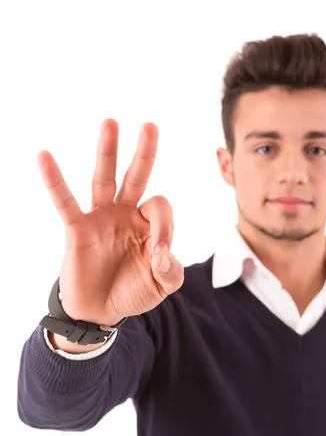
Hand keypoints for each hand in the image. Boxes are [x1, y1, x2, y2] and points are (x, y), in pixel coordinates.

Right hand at [37, 120, 183, 325]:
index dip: (164, 228)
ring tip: (110, 123)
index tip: (159, 258)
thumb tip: (162, 256)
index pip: (160, 208)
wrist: (99, 312)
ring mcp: (101, 219)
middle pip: (136, 177)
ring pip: (104, 179)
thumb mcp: (161, 287)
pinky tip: (44, 157)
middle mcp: (125, 215)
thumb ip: (172, 273)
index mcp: (148, 226)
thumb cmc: (132, 293)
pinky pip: (65, 202)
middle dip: (144, 153)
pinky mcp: (78, 229)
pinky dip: (55, 182)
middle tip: (150, 126)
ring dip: (107, 152)